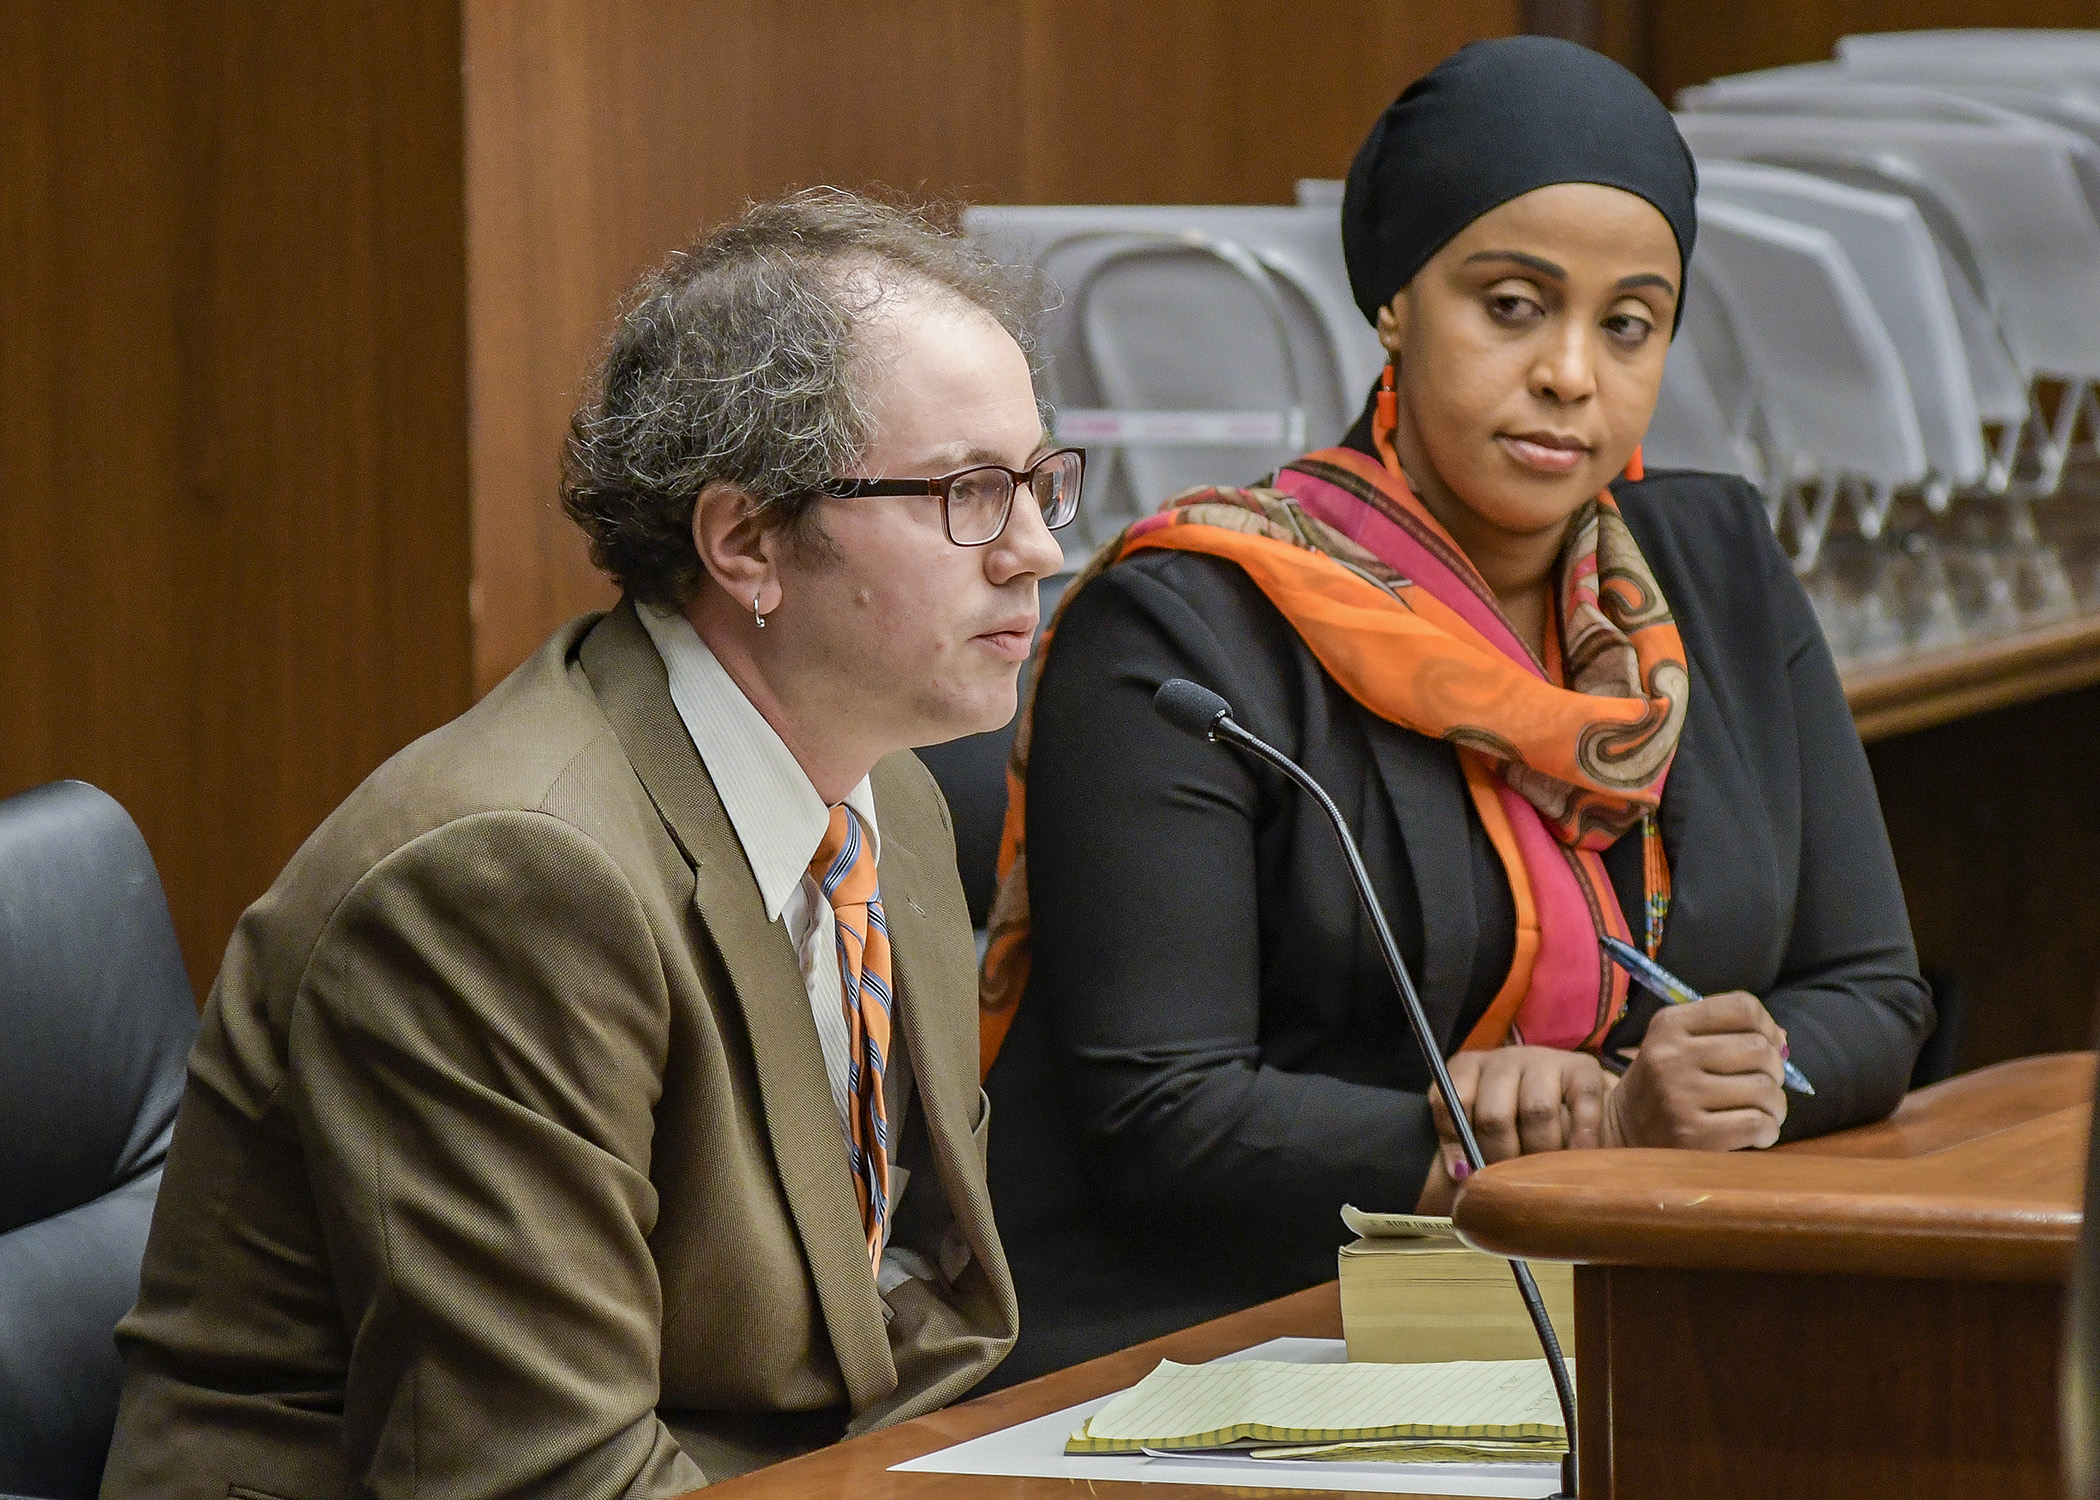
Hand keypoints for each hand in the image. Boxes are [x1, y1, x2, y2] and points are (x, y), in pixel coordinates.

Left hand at [1428, 1045, 1610, 1179]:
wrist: (1573, 1103)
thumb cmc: (1516, 1123)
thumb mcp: (1482, 1126)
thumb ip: (1466, 1144)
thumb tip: (1461, 1173)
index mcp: (1468, 1068)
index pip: (1451, 1099)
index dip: (1455, 1142)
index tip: (1465, 1174)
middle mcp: (1503, 1059)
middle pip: (1494, 1114)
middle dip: (1501, 1156)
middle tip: (1511, 1182)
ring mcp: (1544, 1058)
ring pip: (1538, 1110)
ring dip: (1542, 1152)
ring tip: (1545, 1174)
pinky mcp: (1583, 1067)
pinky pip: (1584, 1102)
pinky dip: (1582, 1137)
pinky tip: (1582, 1156)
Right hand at [1603, 991, 1787, 1150]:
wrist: (1621, 1129)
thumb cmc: (1662, 1082)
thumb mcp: (1679, 1043)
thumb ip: (1727, 1033)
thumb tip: (1782, 1039)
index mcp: (1670, 1024)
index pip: (1743, 1007)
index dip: (1767, 1025)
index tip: (1766, 1044)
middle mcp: (1673, 1056)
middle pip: (1758, 1049)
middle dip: (1774, 1069)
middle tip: (1763, 1083)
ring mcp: (1680, 1096)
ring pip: (1763, 1089)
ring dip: (1775, 1103)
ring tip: (1763, 1110)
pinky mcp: (1692, 1135)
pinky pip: (1757, 1124)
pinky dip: (1768, 1130)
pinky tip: (1757, 1132)